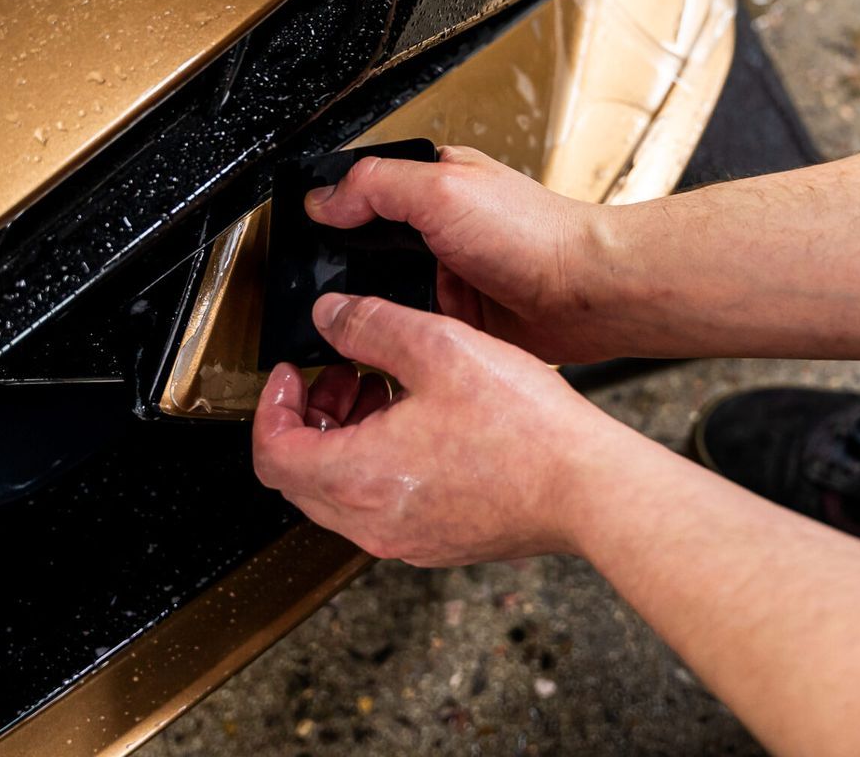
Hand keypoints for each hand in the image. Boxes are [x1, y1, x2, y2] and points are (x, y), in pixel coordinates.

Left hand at [252, 293, 631, 565]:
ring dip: (345, 440)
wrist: (589, 487)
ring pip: (342, 494)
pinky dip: (379, 465)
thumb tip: (331, 316)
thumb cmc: (524, 429)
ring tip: (383, 390)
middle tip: (337, 375)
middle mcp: (373, 523)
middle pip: (301, 477)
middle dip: (309, 418)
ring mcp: (407, 540)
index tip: (289, 373)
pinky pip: (382, 507)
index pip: (272, 453)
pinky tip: (421, 422)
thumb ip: (371, 326)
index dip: (270, 406)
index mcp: (358, 478)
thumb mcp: (438, 347)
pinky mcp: (439, 542)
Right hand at [305, 146, 621, 363]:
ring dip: (371, 306)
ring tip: (349, 321)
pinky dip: (397, 334)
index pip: (361, 191)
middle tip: (321, 290)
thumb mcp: (445, 190)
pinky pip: (409, 327)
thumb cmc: (537, 234)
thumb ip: (378, 186)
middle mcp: (438, 229)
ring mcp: (447, 276)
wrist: (589, 295)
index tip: (303, 241)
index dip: (330, 215)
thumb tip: (322, 199)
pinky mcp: (457, 319)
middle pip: (365, 248)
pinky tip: (389, 340)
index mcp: (433, 184)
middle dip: (345, 269)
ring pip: (383, 293)